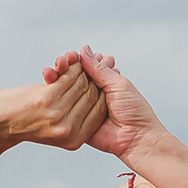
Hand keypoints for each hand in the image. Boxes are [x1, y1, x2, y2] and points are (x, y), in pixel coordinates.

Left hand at [0, 63, 106, 150]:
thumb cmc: (26, 124)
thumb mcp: (57, 133)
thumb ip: (76, 122)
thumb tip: (98, 102)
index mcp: (75, 139)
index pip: (99, 112)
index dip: (102, 94)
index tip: (102, 82)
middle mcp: (68, 128)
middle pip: (93, 97)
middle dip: (94, 80)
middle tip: (97, 69)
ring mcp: (58, 113)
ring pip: (81, 84)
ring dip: (83, 70)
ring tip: (84, 63)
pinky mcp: (48, 97)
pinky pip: (68, 77)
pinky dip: (70, 66)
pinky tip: (69, 61)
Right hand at [43, 46, 163, 159]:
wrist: (137, 138)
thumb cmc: (134, 110)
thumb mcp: (118, 84)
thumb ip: (99, 69)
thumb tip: (84, 50)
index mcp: (105, 81)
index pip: (87, 66)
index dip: (77, 60)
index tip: (70, 56)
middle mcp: (93, 92)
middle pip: (74, 76)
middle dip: (65, 67)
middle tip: (61, 61)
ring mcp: (84, 106)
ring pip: (67, 89)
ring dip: (59, 78)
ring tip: (55, 70)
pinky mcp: (78, 120)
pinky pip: (65, 107)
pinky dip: (57, 95)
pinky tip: (50, 83)